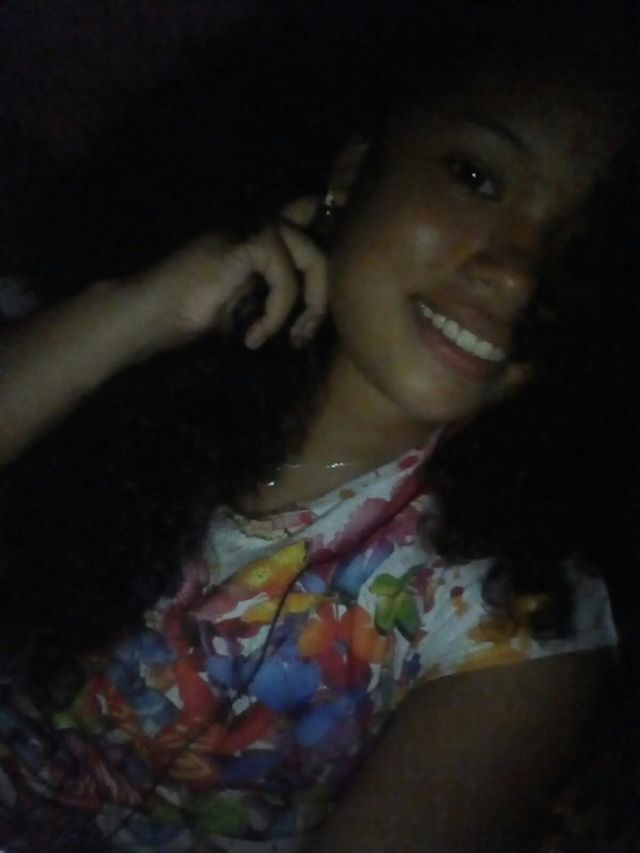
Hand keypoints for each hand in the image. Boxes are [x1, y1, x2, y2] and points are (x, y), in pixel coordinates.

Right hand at [134, 196, 329, 353]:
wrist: (149, 316)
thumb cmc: (189, 316)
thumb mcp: (245, 305)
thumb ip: (274, 292)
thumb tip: (315, 306)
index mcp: (257, 234)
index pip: (308, 211)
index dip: (332, 217)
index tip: (340, 252)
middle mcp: (257, 222)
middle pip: (322, 237)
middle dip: (325, 293)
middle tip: (303, 335)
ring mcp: (249, 228)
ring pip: (313, 254)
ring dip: (309, 305)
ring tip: (286, 338)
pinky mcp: (243, 242)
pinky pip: (285, 275)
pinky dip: (278, 311)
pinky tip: (254, 334)